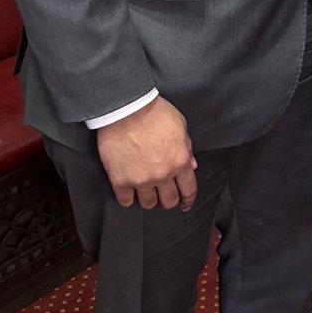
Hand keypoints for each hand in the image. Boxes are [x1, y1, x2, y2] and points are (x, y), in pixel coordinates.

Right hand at [96, 96, 197, 210]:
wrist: (127, 108)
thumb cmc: (154, 112)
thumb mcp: (180, 126)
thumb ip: (187, 148)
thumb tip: (191, 165)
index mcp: (179, 161)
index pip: (188, 188)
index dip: (188, 199)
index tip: (185, 203)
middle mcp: (162, 174)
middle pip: (168, 200)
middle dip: (169, 200)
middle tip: (164, 196)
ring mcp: (141, 179)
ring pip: (148, 204)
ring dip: (149, 200)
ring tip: (146, 193)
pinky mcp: (120, 180)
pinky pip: (125, 200)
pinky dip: (128, 199)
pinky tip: (129, 194)